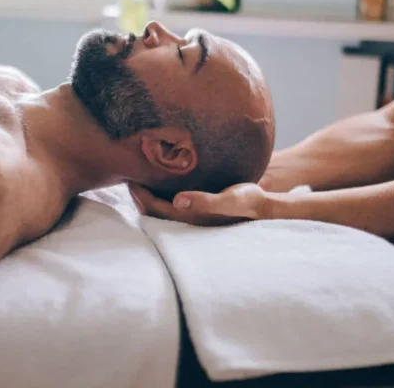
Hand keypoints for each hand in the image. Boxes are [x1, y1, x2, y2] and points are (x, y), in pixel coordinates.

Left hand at [128, 183, 271, 225]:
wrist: (265, 207)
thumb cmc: (248, 201)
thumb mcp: (230, 199)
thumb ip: (204, 201)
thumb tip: (177, 201)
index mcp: (190, 218)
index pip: (154, 208)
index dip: (140, 195)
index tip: (130, 177)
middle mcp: (187, 219)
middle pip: (153, 209)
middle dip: (139, 194)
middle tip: (128, 172)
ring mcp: (191, 215)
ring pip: (160, 206)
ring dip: (149, 193)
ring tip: (139, 174)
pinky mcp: (197, 209)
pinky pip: (171, 201)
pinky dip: (160, 191)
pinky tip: (161, 178)